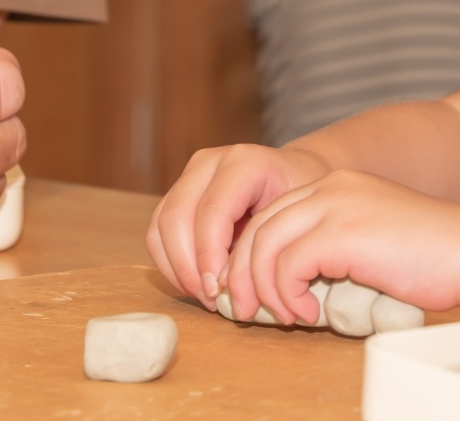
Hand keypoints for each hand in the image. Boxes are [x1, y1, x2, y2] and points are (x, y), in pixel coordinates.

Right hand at [146, 142, 331, 305]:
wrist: (295, 176)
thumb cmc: (302, 200)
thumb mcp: (294, 219)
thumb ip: (262, 247)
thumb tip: (228, 287)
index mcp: (245, 163)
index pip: (212, 212)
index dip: (209, 256)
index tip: (218, 291)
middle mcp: (211, 162)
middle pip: (176, 216)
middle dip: (187, 265)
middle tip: (209, 298)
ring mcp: (191, 174)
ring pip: (160, 224)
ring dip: (176, 267)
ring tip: (203, 294)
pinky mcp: (179, 191)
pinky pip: (158, 230)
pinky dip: (170, 262)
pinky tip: (195, 283)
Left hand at [227, 168, 459, 324]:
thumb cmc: (434, 257)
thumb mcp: (372, 242)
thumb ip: (335, 248)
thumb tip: (292, 285)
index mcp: (336, 186)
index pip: (271, 215)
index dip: (253, 257)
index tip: (257, 294)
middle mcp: (330, 187)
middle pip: (257, 227)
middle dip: (243, 274)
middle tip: (247, 311)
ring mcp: (335, 205)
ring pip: (262, 245)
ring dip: (263, 289)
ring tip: (284, 316)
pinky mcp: (341, 231)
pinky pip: (286, 265)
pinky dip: (287, 295)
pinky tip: (310, 313)